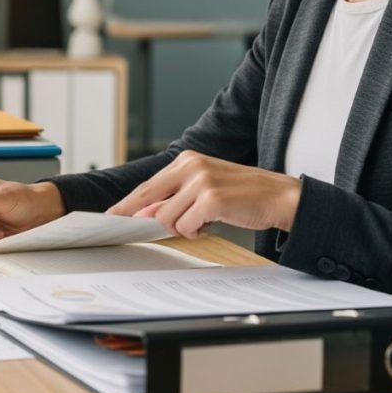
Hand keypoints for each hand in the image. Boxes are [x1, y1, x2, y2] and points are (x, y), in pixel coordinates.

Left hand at [108, 150, 301, 238]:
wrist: (279, 197)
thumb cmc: (241, 195)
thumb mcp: (203, 191)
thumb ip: (175, 199)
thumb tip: (145, 214)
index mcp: (187, 160)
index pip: (148, 184)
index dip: (128, 203)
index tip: (112, 215)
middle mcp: (192, 166)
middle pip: (148, 197)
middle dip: (138, 217)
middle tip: (128, 228)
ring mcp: (201, 181)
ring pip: (167, 217)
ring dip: (182, 227)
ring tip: (202, 221)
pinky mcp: (212, 198)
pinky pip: (186, 226)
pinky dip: (195, 231)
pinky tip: (210, 224)